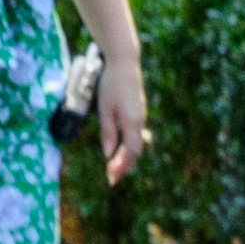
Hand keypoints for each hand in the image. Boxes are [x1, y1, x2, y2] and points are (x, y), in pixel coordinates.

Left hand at [93, 41, 148, 183]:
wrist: (125, 64)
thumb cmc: (111, 85)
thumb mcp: (104, 109)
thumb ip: (107, 132)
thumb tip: (107, 155)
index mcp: (132, 122)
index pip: (130, 151)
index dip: (121, 166)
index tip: (110, 177)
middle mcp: (140, 121)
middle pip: (135, 150)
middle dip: (124, 166)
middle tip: (111, 179)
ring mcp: (140, 116)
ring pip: (136, 143)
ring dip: (126, 158)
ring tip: (114, 169)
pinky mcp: (137, 112)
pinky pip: (135, 134)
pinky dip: (128, 146)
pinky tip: (120, 152)